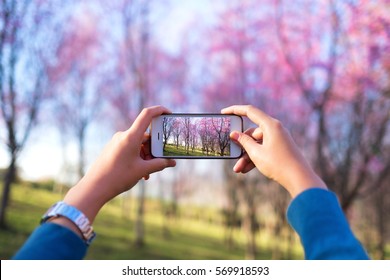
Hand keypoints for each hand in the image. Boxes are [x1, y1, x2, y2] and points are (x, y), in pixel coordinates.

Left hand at [63, 105, 175, 222]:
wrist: (94, 187)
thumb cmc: (118, 177)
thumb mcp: (142, 170)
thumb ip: (159, 164)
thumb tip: (171, 162)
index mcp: (131, 137)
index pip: (147, 114)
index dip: (160, 110)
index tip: (169, 114)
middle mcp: (123, 136)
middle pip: (145, 136)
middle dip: (154, 149)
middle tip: (159, 163)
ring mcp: (117, 142)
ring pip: (138, 144)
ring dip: (146, 156)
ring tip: (147, 173)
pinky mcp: (113, 148)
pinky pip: (130, 149)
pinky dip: (138, 158)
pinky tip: (140, 173)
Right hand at [221, 105, 326, 197]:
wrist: (299, 178)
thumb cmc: (278, 164)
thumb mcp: (256, 153)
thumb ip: (244, 142)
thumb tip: (234, 134)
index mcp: (270, 125)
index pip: (250, 111)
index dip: (235, 110)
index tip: (224, 113)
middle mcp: (275, 129)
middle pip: (252, 133)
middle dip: (241, 146)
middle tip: (231, 155)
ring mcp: (278, 139)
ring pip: (256, 144)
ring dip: (247, 156)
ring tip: (238, 169)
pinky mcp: (280, 148)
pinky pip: (263, 149)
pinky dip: (255, 158)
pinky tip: (246, 170)